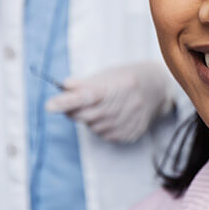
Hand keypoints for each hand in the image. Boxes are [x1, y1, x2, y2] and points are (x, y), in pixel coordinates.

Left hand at [45, 62, 173, 142]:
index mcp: (119, 86)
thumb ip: (85, 83)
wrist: (158, 88)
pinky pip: (104, 135)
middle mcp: (126, 105)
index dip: (68, 101)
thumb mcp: (108, 74)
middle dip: (74, 110)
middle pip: (86, 115)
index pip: (88, 95)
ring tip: (101, 106)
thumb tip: (63, 87)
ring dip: (89, 118)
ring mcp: (129, 122)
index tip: (50, 105)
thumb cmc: (128, 78)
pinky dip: (100, 126)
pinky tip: (110, 115)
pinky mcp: (130, 134)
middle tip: (74, 102)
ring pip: (93, 127)